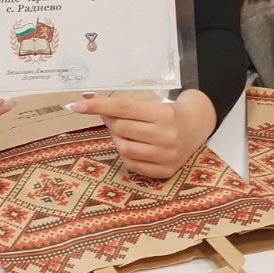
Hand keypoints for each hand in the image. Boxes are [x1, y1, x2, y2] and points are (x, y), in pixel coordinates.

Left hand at [67, 90, 216, 178]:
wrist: (196, 126)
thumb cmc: (168, 112)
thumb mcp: (150, 103)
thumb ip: (122, 106)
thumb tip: (86, 101)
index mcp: (164, 114)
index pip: (123, 108)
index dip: (98, 106)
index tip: (77, 105)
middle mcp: (167, 136)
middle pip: (121, 129)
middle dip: (111, 122)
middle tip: (113, 117)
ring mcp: (167, 156)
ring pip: (124, 149)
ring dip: (118, 140)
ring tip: (126, 133)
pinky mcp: (166, 171)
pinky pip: (132, 165)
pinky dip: (126, 154)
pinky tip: (134, 146)